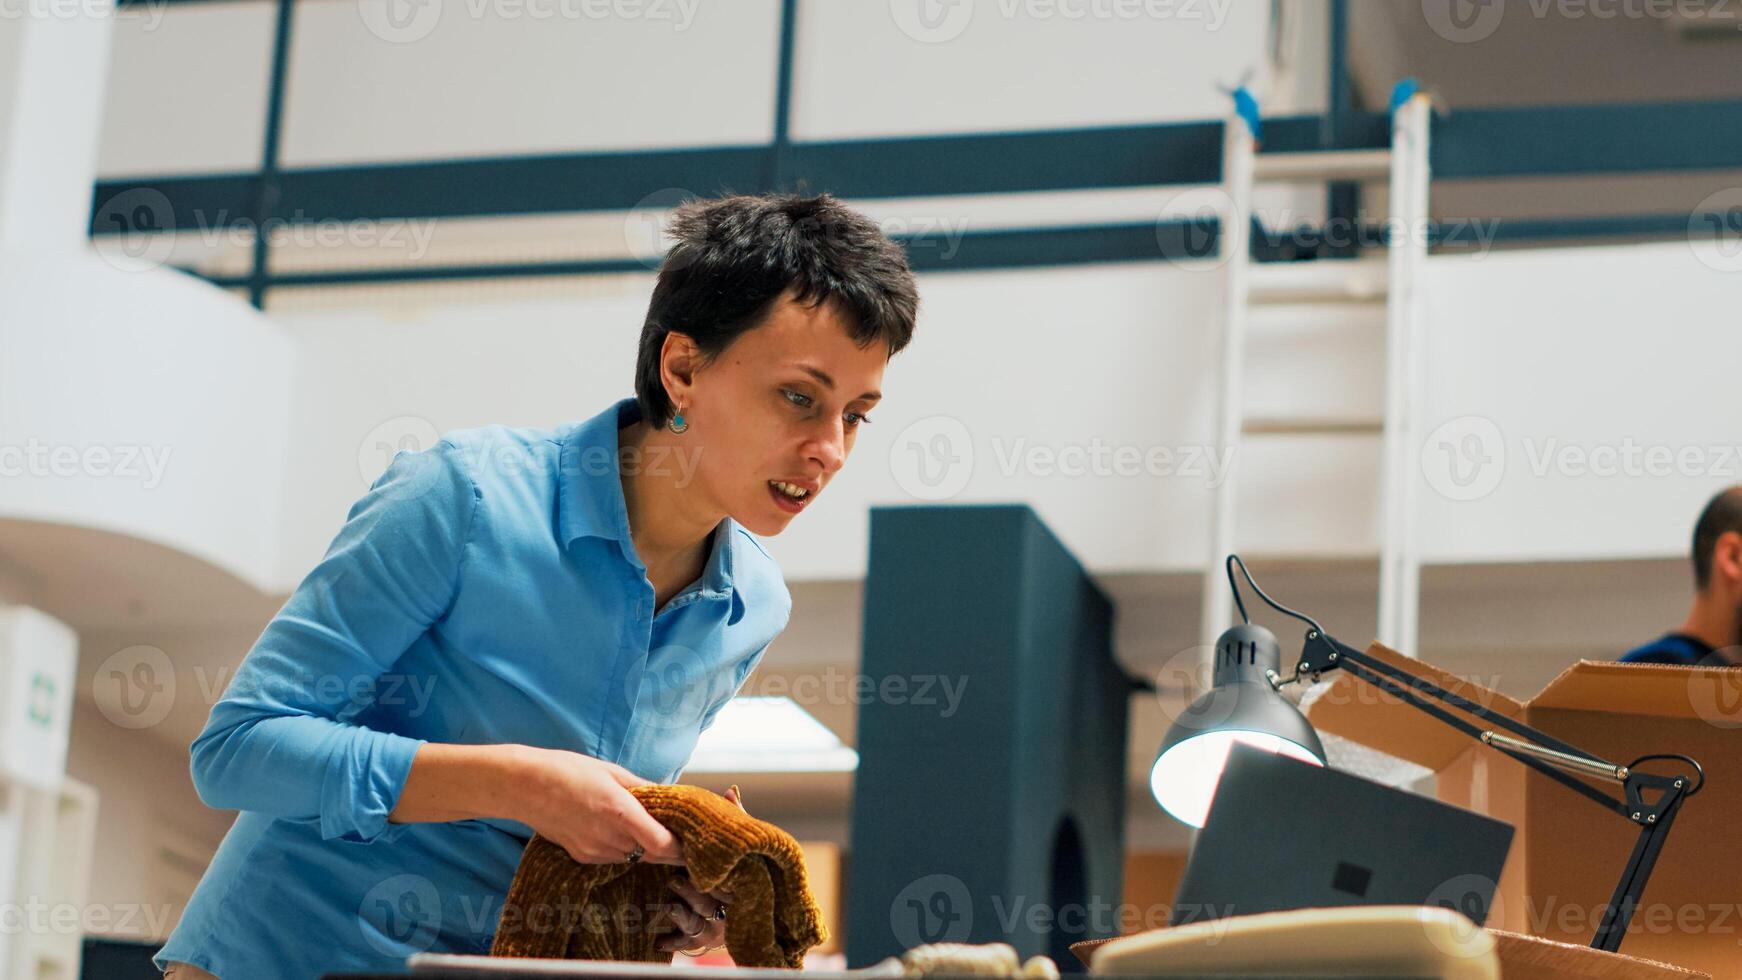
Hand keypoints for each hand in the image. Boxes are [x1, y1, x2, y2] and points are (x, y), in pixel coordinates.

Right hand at [516, 747, 682, 865]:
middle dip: (668, 848)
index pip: (663, 845)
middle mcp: (610, 838)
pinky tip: (619, 831)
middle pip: (652, 855)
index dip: (680, 847)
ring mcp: (594, 851)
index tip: (691, 840)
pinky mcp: (582, 857)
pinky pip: (613, 858)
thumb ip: (643, 787)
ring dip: (645, 848)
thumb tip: (668, 794)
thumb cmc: (567, 771)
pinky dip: (623, 848)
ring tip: (648, 828)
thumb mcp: (611, 771)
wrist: (523, 786)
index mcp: (621, 812)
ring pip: (633, 858)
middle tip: (680, 836)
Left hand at [656, 785, 746, 955]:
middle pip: (711, 903)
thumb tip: (731, 790)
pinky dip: (672, 942)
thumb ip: (734, 818)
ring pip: (699, 924)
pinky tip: (657, 941)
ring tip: (669, 906)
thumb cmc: (728, 868)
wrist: (731, 907)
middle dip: (695, 894)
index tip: (697, 867)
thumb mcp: (730, 845)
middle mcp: (727, 908)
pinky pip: (686, 943)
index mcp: (737, 885)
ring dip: (684, 916)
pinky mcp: (698, 939)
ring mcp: (713, 926)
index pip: (728, 881)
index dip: (716, 875)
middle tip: (677, 880)